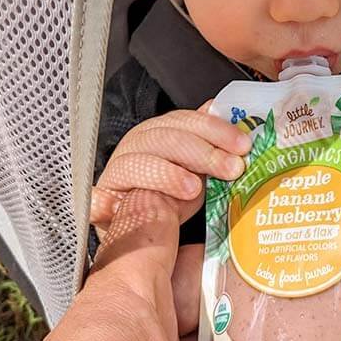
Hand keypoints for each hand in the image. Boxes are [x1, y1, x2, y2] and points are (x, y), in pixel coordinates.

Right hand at [91, 100, 250, 234]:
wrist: (136, 226)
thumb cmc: (168, 191)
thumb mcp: (195, 165)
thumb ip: (211, 142)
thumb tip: (233, 115)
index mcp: (161, 131)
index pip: (188, 121)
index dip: (217, 130)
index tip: (243, 146)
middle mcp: (137, 144)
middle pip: (166, 138)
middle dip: (203, 152)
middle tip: (232, 169)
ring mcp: (116, 171)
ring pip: (137, 163)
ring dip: (167, 174)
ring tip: (193, 190)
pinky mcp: (100, 199)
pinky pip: (97, 199)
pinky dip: (104, 201)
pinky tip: (117, 207)